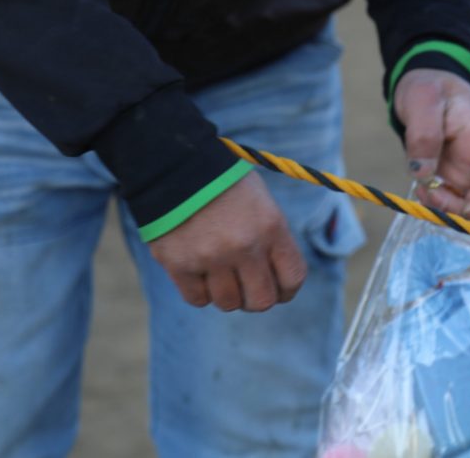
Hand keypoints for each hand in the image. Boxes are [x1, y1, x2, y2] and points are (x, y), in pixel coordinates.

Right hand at [149, 171, 306, 311]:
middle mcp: (245, 246)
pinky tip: (199, 272)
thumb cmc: (224, 184)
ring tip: (220, 274)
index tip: (277, 288)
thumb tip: (274, 276)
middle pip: (262, 301)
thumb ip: (271, 239)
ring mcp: (212, 257)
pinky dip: (200, 291)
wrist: (176, 166)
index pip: (293, 278)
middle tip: (246, 286)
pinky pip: (198, 299)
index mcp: (271, 227)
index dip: (287, 290)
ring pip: (228, 303)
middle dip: (256, 298)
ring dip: (226, 294)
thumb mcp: (261, 202)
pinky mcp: (180, 264)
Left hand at [394, 68, 469, 226]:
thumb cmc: (431, 94)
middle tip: (464, 210)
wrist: (421, 104)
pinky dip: (441, 211)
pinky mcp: (457, 193)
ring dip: (459, 215)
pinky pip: (458, 213)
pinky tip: (423, 192)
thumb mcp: (422, 100)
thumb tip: (423, 174)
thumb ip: (423, 132)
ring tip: (428, 194)